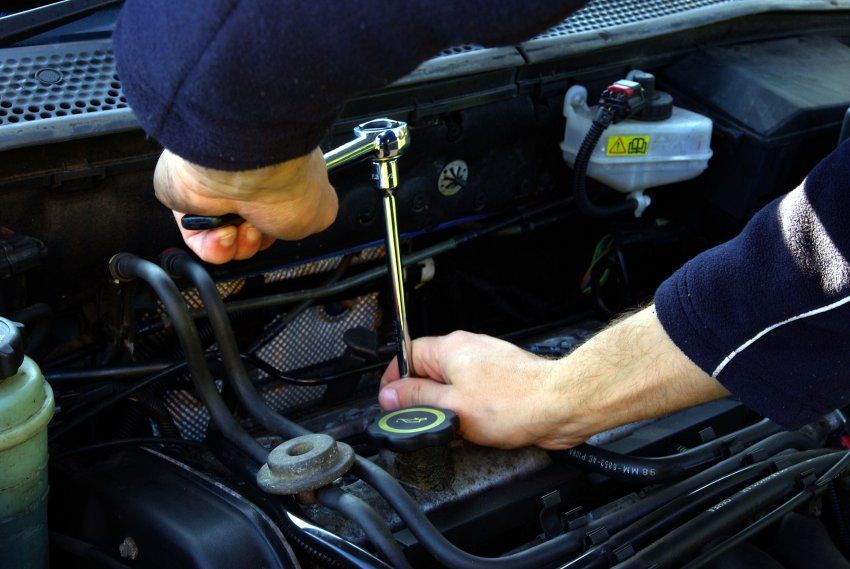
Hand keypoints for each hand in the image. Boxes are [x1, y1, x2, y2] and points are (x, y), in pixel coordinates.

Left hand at [154, 148, 338, 263]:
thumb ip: (314, 219)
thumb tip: (304, 224)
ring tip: (242, 228)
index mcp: (280, 174)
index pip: (279, 213)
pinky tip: (222, 230)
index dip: (283, 229)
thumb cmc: (285, 179)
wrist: (246, 168)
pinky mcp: (190, 200)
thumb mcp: (322, 211)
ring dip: (238, 245)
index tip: (287, 227)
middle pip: (253, 232)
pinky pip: (198, 239)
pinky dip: (212, 246)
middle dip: (259, 241)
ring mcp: (217, 190)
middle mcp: (248, 180)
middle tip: (263, 227)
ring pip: (227, 239)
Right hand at [379, 331, 580, 448]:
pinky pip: (472, 391)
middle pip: (428, 370)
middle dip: (423, 397)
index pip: (407, 354)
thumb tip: (389, 395)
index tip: (390, 400)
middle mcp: (467, 349)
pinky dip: (468, 408)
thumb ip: (417, 400)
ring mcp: (486, 362)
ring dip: (448, 405)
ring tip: (456, 424)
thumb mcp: (452, 407)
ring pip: (451, 384)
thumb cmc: (515, 403)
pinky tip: (476, 425)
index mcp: (450, 348)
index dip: (394, 378)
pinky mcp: (502, 378)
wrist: (560, 405)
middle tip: (425, 418)